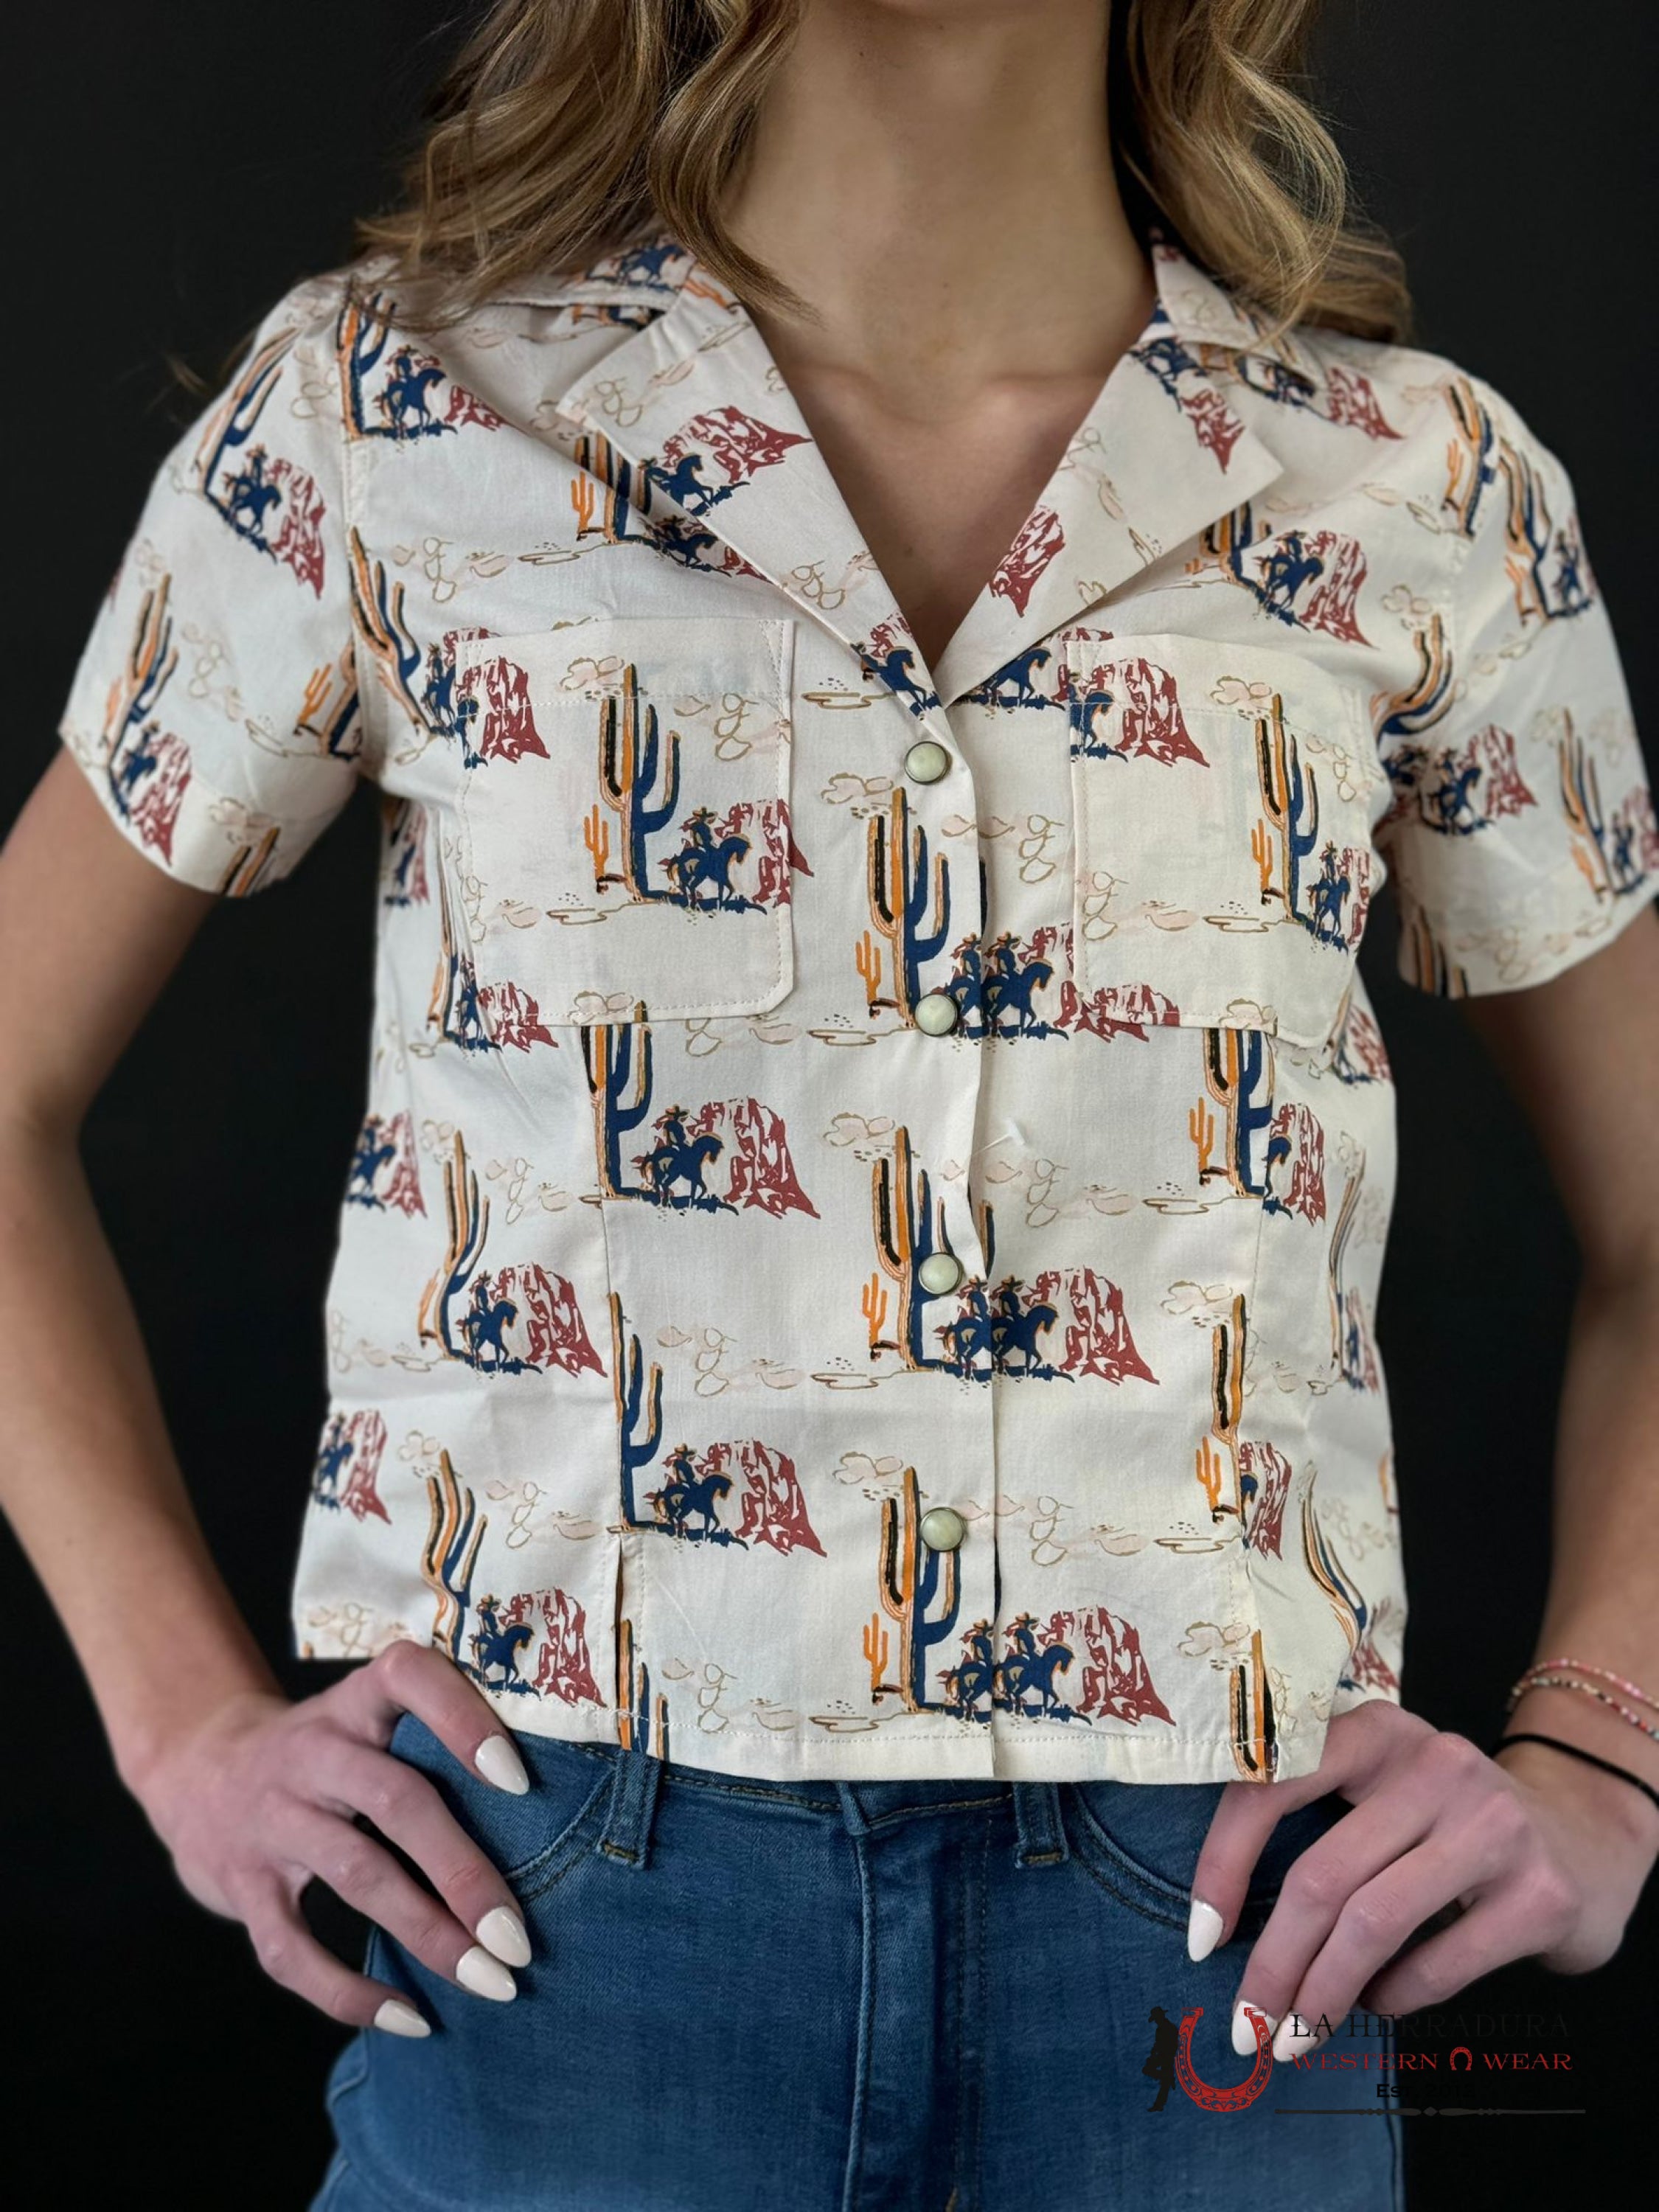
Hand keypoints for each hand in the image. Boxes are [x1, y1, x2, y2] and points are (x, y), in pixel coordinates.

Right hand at [126, 1641, 536, 2036]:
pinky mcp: (241, 1883)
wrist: (198, 1769)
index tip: (520, 1780)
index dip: (463, 1719)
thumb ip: (434, 1741)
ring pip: (356, 1874)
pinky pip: (291, 1947)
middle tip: (519, 1936)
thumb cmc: (328, 1751)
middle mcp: (312, 1751)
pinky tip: (409, 2017)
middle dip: (464, 1871)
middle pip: (396, 1800)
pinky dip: (348, 1991)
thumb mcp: (366, 1717)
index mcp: (356, 1701)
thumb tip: (552, 1808)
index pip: (407, 1675)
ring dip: (428, 1934)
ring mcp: (271, 1818)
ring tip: (490, 1980)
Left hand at [1188, 1700, 1658, 2062]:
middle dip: (1272, 1964)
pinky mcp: (1538, 1892)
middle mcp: (1434, 1762)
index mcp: (1374, 1729)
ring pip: (1373, 1924)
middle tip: (1245, 2028)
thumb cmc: (1444, 1828)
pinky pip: (1437, 1965)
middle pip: (1321, 1875)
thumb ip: (1313, 1827)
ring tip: (1295, 2038)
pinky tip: (1375, 2006)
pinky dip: (1391, 2000)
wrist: (1580, 1839)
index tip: (1200, 1940)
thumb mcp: (1379, 1795)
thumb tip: (1218, 1927)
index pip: (1270, 1784)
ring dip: (1321, 1997)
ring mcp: (1493, 1824)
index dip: (1222, 1866)